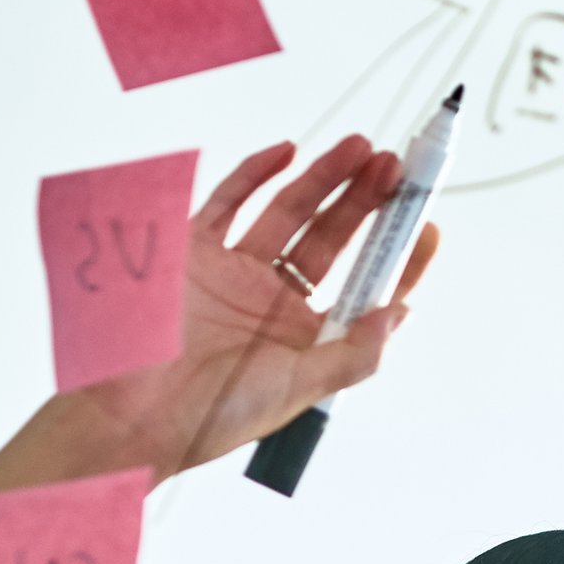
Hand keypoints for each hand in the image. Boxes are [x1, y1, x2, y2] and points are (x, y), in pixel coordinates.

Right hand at [63, 135, 440, 482]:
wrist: (138, 412)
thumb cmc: (218, 414)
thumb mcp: (300, 388)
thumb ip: (354, 354)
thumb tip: (399, 311)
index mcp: (305, 332)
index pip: (363, 286)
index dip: (397, 256)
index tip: (426, 224)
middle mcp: (274, 297)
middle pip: (331, 237)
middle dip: (365, 202)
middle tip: (394, 168)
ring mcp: (234, 270)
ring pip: (288, 212)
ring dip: (325, 179)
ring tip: (362, 150)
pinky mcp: (193, 251)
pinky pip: (227, 202)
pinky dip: (255, 174)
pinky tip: (288, 151)